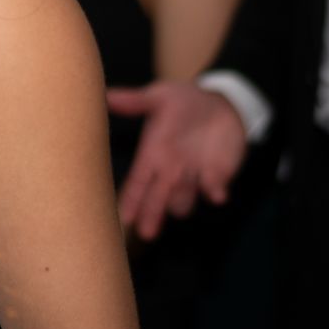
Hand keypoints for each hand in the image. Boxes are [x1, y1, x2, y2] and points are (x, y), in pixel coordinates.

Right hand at [110, 82, 248, 241]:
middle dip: (152, 214)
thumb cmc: (184, 101)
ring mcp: (193, 177)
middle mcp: (170, 171)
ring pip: (184, 201)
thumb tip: (107, 95)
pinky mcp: (217, 177)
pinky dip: (216, 193)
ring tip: (177, 207)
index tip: (124, 218)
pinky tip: (218, 195)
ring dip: (182, 202)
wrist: (221, 104)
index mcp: (153, 154)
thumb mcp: (160, 97)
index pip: (138, 181)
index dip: (132, 199)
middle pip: (158, 198)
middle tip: (146, 233)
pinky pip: (215, 191)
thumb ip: (136, 102)